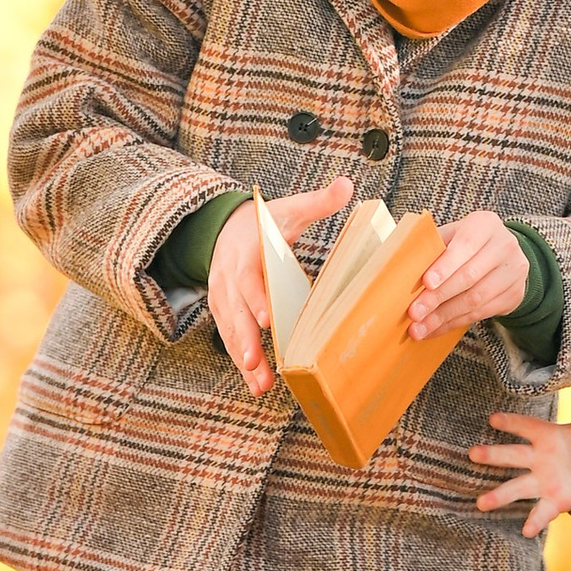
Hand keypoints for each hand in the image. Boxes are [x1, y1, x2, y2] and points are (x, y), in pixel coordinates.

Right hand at [207, 175, 352, 394]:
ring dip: (244, 358)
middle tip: (257, 362)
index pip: (248, 277)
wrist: (226, 228)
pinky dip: (242, 363)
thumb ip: (318, 201)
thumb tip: (347, 185)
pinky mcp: (225, 313)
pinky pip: (231, 340)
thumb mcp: (289, 210)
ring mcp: (223, 298)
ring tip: (259, 383)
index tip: (268, 318)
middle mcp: (228, 278)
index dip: (256, 297)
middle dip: (245, 338)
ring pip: (231, 331)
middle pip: (235, 311)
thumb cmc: (265, 224)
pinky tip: (256, 385)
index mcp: (245, 252)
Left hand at [409, 206, 530, 341]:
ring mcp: (514, 271)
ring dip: (444, 316)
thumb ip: (433, 247)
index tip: (426, 283)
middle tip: (414, 313)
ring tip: (420, 328)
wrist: (504, 255)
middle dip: (438, 297)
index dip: (445, 266)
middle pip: (469, 276)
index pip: (465, 245)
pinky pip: (481, 313)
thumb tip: (402, 270)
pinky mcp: (515, 294)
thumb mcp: (452, 235)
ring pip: (476, 299)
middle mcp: (505, 245)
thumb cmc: (467, 244)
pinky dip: (455, 323)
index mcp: (485, 225)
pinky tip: (436, 329)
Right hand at [470, 382, 570, 538]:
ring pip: (518, 487)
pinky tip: (527, 531)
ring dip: (500, 495)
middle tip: (473, 453)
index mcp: (548, 436)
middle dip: (493, 455)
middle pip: (514, 456)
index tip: (493, 419)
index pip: (527, 427)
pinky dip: (535, 521)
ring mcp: (544, 481)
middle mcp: (540, 459)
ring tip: (481, 503)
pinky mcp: (554, 501)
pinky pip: (541, 512)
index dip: (512, 423)